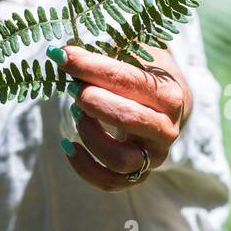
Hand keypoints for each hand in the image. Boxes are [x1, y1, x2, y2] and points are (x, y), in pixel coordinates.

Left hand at [46, 43, 191, 191]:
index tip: (61, 56)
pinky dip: (84, 167)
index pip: (128, 80)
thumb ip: (104, 49)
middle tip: (72, 88)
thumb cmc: (144, 73)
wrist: (166, 105)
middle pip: (129, 119)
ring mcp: (154, 156)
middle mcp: (166, 129)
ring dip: (90, 135)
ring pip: (120, 159)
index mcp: (169, 94)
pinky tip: (68, 145)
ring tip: (75, 112)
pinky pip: (110, 182)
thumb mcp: (133, 53)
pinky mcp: (138, 174)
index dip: (91, 66)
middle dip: (93, 101)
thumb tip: (62, 52)